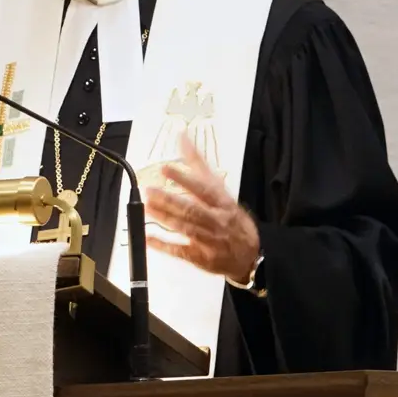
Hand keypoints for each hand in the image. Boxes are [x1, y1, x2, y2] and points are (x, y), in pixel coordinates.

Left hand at [143, 134, 260, 282]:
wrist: (249, 256)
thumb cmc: (233, 220)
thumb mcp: (222, 191)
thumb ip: (200, 166)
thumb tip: (183, 139)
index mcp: (223, 203)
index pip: (204, 189)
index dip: (185, 179)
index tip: (166, 168)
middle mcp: (216, 221)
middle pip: (192, 210)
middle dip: (170, 200)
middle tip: (150, 190)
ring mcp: (209, 240)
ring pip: (185, 228)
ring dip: (165, 218)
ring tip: (148, 206)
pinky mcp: (200, 257)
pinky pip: (180, 251)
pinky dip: (163, 245)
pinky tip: (149, 237)